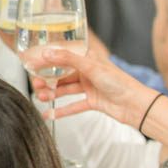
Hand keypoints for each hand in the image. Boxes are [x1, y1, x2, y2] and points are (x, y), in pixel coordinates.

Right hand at [32, 49, 158, 130]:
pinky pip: (73, 106)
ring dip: (52, 94)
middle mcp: (87, 71)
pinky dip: (62, 110)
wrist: (136, 105)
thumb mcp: (91, 67)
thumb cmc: (120, 82)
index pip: (62, 56)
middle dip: (47, 79)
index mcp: (88, 58)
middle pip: (62, 74)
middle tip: (35, 84)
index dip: (47, 60)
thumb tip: (47, 53)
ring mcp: (89, 87)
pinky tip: (49, 114)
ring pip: (65, 89)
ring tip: (41, 98)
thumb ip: (67, 59)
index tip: (31, 64)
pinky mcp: (92, 101)